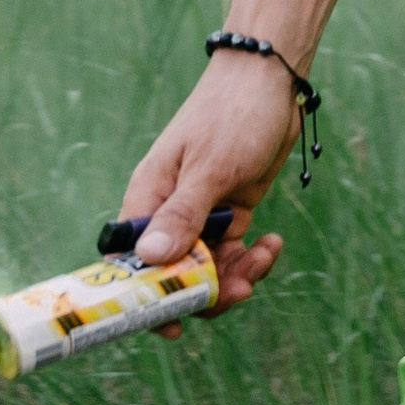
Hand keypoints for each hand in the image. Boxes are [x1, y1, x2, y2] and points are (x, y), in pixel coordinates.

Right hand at [121, 51, 297, 307]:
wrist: (271, 81)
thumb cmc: (232, 113)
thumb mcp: (210, 166)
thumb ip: (183, 214)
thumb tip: (151, 260)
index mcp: (148, 198)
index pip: (131, 261)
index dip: (144, 298)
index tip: (170, 324)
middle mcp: (169, 211)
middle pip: (174, 274)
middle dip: (204, 291)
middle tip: (237, 291)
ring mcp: (202, 214)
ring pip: (208, 270)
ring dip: (235, 277)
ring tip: (263, 259)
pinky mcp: (232, 212)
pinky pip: (235, 253)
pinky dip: (254, 258)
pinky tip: (274, 242)